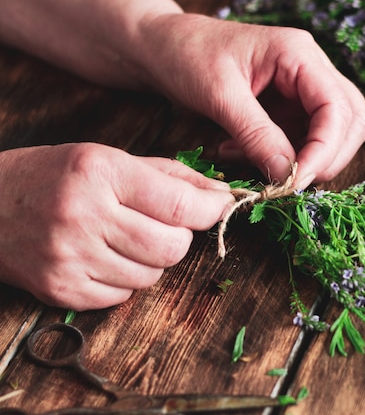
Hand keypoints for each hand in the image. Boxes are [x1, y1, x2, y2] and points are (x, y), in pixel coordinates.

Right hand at [0, 143, 233, 309]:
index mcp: (100, 173)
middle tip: (164, 225)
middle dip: (180, 238)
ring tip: (124, 238)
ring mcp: (70, 257)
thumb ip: (169, 176)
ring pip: (151, 276)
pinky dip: (125, 280)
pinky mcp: (60, 290)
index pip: (178, 204)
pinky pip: (122, 297)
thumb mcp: (108, 159)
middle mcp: (84, 216)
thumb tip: (221, 193)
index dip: (210, 209)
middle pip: (171, 247)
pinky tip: (103, 257)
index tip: (219, 207)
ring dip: (152, 260)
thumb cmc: (52, 176)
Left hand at [137, 15, 364, 186]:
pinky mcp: (290, 107)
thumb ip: (256, 134)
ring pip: (334, 134)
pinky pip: (304, 139)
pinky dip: (283, 157)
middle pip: (351, 121)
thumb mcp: (219, 95)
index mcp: (299, 54)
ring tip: (260, 166)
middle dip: (327, 158)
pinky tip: (245, 154)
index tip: (295, 182)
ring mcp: (303, 89)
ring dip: (305, 160)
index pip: (338, 109)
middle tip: (289, 181)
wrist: (163, 47)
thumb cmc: (187, 55)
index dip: (324, 151)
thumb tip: (286, 175)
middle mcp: (311, 69)